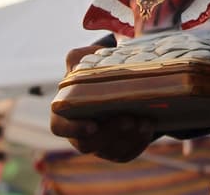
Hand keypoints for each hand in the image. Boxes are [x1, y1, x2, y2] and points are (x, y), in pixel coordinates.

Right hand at [48, 46, 156, 162]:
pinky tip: (149, 126)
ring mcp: (98, 144)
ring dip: (128, 138)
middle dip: (110, 133)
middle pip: (89, 144)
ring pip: (110, 151)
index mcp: (65, 113)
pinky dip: (139, 142)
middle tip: (128, 119)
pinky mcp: (117, 150)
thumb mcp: (85, 59)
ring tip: (145, 121)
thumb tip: (86, 56)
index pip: (60, 128)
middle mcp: (79, 133)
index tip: (92, 125)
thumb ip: (79, 57)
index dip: (74, 129)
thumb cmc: (94, 69)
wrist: (116, 80)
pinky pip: (126, 153)